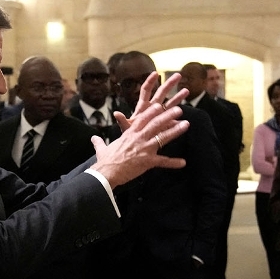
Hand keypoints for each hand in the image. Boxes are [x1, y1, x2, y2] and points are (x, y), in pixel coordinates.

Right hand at [92, 72, 189, 186]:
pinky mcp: (148, 162)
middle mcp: (138, 138)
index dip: (152, 111)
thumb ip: (99, 142)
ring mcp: (144, 149)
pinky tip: (183, 163)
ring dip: (175, 131)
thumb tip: (93, 138)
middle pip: (155, 124)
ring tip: (186, 124)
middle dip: (168, 115)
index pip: (142, 119)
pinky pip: (163, 162)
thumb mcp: (102, 149)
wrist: (106, 173)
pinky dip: (173, 163)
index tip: (160, 105)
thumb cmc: (104, 161)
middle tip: (179, 109)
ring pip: (162, 137)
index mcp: (129, 134)